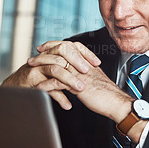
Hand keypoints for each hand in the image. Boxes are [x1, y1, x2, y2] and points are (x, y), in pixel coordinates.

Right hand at [2, 41, 100, 109]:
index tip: (97, 63)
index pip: (71, 46)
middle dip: (77, 61)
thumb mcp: (56, 71)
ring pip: (55, 69)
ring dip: (69, 79)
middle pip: (62, 52)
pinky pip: (45, 87)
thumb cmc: (38, 77)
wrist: (15, 85)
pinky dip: (58, 97)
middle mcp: (46, 57)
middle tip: (87, 71)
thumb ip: (70, 69)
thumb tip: (89, 72)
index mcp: (54, 53)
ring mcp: (38, 67)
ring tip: (80, 88)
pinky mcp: (31, 79)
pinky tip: (67, 105)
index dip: (85, 53)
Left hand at [31, 57, 145, 142]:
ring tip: (31, 67)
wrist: (117, 103)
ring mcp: (81, 74)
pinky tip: (39, 87)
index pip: (71, 47)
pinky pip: (58, 82)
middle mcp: (84, 65)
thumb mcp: (95, 81)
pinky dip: (47, 84)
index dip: (57, 45)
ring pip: (58, 63)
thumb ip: (85, 77)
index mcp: (88, 63)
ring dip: (42, 65)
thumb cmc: (108, 96)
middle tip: (35, 54)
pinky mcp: (79, 86)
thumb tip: (75, 77)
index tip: (46, 46)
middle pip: (62, 51)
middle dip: (46, 51)